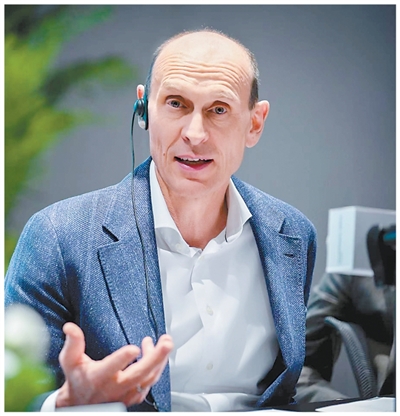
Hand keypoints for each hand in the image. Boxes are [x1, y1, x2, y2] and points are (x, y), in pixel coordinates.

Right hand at [56, 322, 172, 407]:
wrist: (80, 403)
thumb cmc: (77, 379)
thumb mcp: (70, 361)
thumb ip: (73, 343)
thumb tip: (70, 327)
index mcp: (99, 377)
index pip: (111, 368)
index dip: (122, 359)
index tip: (134, 348)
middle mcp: (115, 387)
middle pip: (139, 374)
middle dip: (156, 357)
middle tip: (166, 342)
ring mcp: (126, 393)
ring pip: (148, 379)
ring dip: (160, 360)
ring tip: (165, 342)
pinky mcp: (133, 396)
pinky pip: (149, 383)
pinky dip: (157, 369)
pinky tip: (158, 354)